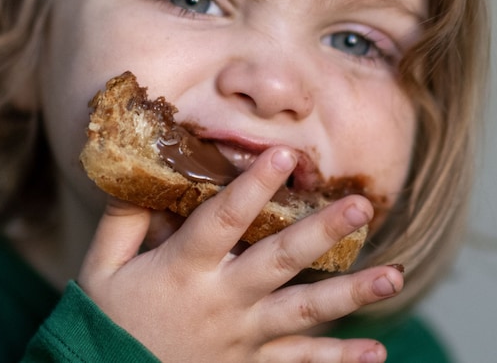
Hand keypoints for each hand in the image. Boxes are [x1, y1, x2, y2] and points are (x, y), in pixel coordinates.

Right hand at [78, 147, 402, 362]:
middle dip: (321, 232)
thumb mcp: (102, 267)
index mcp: (183, 270)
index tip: (284, 155)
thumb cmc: (106, 321)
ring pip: (304, 312)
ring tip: (393, 277)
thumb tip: (143, 176)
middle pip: (278, 261)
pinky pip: (299, 362)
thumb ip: (123, 220)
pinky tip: (377, 353)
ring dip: (350, 294)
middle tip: (361, 205)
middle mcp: (221, 301)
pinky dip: (337, 360)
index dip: (253, 186)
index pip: (223, 220)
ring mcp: (242, 336)